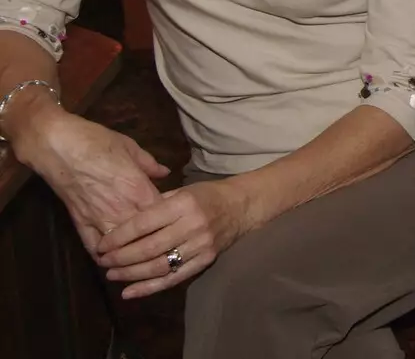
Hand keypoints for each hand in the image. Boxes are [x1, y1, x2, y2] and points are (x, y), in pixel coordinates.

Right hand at [15, 110, 167, 254]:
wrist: (58, 146)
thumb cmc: (97, 141)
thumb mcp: (130, 147)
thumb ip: (150, 164)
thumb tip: (166, 172)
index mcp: (140, 190)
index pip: (165, 215)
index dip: (172, 220)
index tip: (177, 220)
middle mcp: (123, 210)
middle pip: (146, 236)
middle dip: (156, 240)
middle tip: (163, 244)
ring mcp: (100, 220)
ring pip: (123, 248)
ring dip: (132, 253)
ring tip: (141, 257)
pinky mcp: (80, 224)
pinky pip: (94, 248)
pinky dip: (104, 256)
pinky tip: (111, 259)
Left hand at [96, 180, 254, 298]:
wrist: (243, 206)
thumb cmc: (208, 195)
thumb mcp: (182, 191)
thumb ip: (155, 206)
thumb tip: (122, 223)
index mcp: (184, 204)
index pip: (144, 224)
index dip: (119, 237)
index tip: (101, 245)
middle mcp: (192, 225)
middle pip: (149, 248)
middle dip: (120, 257)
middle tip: (103, 261)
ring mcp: (200, 245)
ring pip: (158, 266)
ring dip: (130, 274)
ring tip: (112, 275)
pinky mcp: (205, 260)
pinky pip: (173, 278)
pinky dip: (149, 288)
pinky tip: (129, 292)